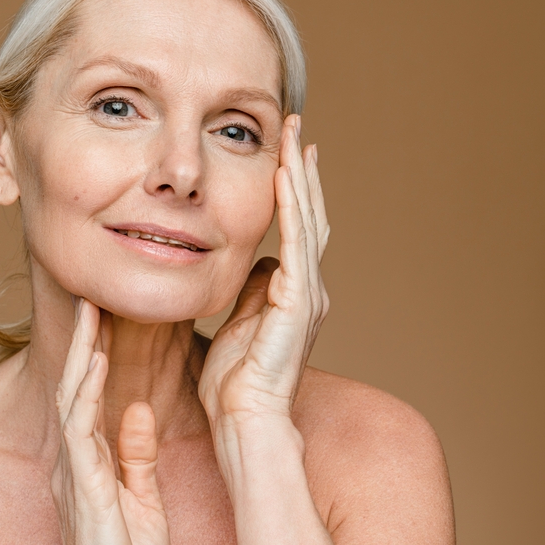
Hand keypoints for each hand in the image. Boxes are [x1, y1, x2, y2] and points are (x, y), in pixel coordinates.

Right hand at [50, 299, 169, 544]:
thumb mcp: (140, 501)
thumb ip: (136, 456)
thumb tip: (137, 408)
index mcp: (88, 465)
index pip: (88, 399)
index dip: (95, 356)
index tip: (107, 319)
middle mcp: (74, 463)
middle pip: (74, 389)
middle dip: (83, 342)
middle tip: (91, 297)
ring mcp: (73, 473)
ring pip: (71, 399)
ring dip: (81, 353)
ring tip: (91, 311)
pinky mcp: (81, 487)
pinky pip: (80, 429)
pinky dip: (86, 391)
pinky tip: (95, 360)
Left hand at [198, 115, 329, 429]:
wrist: (245, 418)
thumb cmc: (236, 380)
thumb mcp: (238, 320)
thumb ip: (251, 288)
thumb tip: (254, 259)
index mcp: (292, 291)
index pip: (296, 227)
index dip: (293, 188)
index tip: (286, 151)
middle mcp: (308, 287)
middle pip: (308, 214)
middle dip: (302, 169)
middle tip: (297, 126)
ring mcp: (307, 293)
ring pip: (307, 220)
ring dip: (299, 176)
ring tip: (295, 136)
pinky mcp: (299, 302)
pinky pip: (295, 244)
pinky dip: (291, 208)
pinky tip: (284, 176)